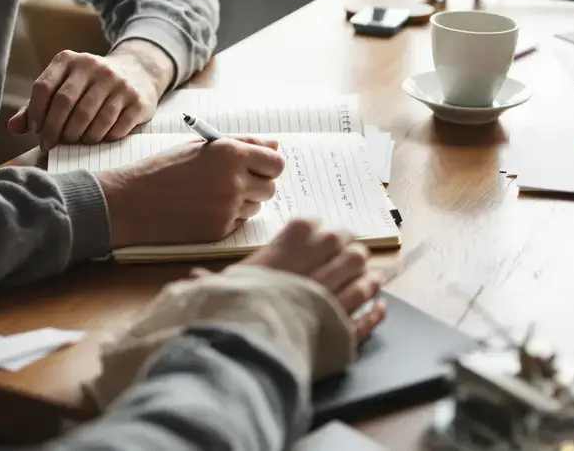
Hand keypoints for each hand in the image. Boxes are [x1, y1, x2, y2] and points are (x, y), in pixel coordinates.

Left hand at [7, 41, 173, 149]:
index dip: (35, 113)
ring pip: (90, 118)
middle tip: (49, 144)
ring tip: (74, 143)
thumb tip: (13, 127)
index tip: (36, 131)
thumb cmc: (89, 86)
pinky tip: (98, 139)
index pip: (43, 87)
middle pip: (65, 103)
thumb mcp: (63, 87)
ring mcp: (118, 82)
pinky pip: (115, 127)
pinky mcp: (137, 99)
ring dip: (78, 137)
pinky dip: (103, 138)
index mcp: (69, 59)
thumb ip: (36, 106)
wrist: (137, 72)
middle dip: (53, 129)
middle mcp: (93, 65)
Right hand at [96, 137, 284, 247]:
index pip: (275, 163)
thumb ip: (242, 143)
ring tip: (211, 196)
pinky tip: (202, 210)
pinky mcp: (220, 230)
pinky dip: (227, 218)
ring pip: (256, 206)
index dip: (268, 165)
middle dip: (257, 185)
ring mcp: (228, 208)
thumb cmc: (164, 169)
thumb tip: (275, 146)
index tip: (258, 168)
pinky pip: (238, 223)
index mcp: (230, 152)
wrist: (132, 201)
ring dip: (242, 202)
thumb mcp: (201, 146)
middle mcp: (234, 180)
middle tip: (233, 183)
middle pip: (270, 187)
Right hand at [201, 219, 386, 342]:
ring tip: (369, 279)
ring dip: (368, 278)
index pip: (315, 226)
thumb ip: (213, 280)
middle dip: (350, 252)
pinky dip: (376, 311)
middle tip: (349, 257)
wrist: (247, 346)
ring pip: (364, 280)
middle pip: (348, 249)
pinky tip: (380, 307)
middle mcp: (319, 264)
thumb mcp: (219, 287)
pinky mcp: (345, 330)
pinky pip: (368, 317)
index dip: (320, 232)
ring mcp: (336, 298)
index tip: (322, 237)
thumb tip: (193, 278)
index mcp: (290, 244)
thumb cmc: (230, 308)